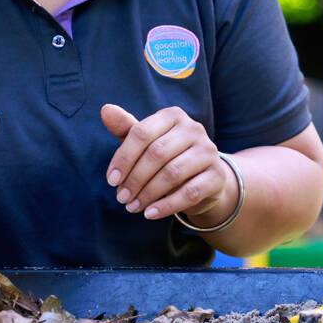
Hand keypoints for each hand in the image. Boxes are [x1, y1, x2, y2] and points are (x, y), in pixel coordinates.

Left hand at [101, 104, 236, 223]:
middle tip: (121, 198)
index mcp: (173, 115)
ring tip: (133, 207)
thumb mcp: (146, 143)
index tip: (111, 180)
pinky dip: (166, 206)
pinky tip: (150, 214)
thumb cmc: (167, 157)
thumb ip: (126, 128)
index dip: (123, 158)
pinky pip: (189, 192)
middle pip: (157, 153)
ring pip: (172, 173)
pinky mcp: (217, 175)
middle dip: (135, 178)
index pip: (142, 133)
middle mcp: (194, 128)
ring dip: (148, 193)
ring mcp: (208, 151)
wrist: (203, 180)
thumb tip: (105, 109)